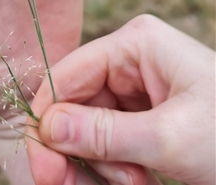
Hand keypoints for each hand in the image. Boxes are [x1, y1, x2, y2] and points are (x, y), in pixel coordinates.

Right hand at [27, 15, 214, 184]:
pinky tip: (138, 179)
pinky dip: (115, 165)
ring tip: (136, 182)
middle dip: (77, 148)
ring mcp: (133, 84)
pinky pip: (107, 137)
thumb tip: (47, 128)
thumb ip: (105, 134)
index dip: (48, 119)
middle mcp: (128, 58)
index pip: (68, 75)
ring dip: (101, 162)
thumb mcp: (172, 138)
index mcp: (134, 44)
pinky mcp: (140, 109)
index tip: (44, 168)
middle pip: (76, 103)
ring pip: (88, 125)